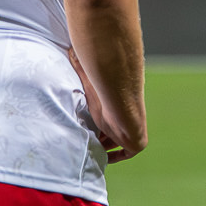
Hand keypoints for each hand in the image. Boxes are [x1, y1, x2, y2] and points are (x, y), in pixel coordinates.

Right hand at [68, 47, 143, 161]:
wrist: (121, 100)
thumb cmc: (104, 89)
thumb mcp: (87, 80)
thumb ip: (78, 65)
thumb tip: (69, 47)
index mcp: (115, 109)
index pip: (106, 121)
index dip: (95, 128)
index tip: (83, 131)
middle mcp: (124, 120)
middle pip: (110, 135)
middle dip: (97, 140)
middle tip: (83, 143)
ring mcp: (131, 132)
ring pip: (115, 145)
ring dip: (103, 149)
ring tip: (89, 149)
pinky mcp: (137, 143)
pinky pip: (126, 154)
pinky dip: (114, 157)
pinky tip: (102, 157)